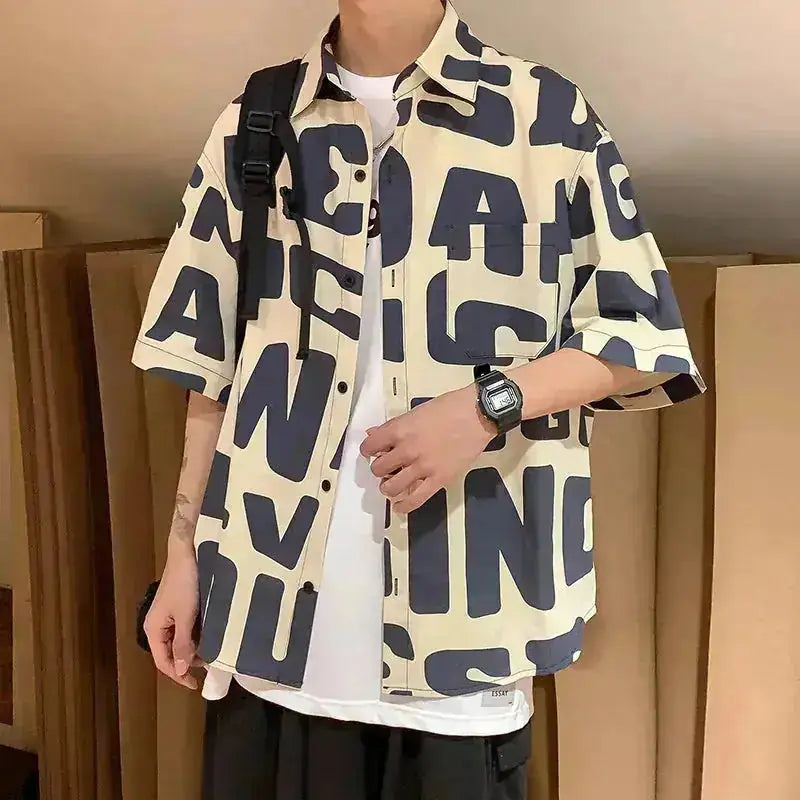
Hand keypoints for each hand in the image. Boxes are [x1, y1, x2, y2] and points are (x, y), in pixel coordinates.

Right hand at [143, 542, 201, 689]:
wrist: (188, 552)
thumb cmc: (185, 584)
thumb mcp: (185, 616)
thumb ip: (182, 644)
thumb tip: (179, 670)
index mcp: (153, 629)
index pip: (163, 662)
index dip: (178, 675)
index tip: (196, 685)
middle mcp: (158, 624)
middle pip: (170, 653)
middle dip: (187, 663)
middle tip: (209, 668)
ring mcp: (169, 616)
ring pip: (180, 641)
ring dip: (194, 650)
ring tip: (212, 654)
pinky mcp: (180, 607)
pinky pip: (186, 629)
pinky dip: (197, 636)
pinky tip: (210, 637)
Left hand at [360, 385, 495, 513]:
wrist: (477, 415)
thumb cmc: (449, 408)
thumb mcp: (416, 412)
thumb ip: (394, 426)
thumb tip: (374, 434)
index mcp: (399, 430)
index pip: (370, 446)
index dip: (368, 451)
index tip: (372, 452)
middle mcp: (407, 450)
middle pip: (378, 468)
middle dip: (380, 468)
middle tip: (388, 466)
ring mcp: (422, 467)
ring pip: (391, 487)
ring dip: (388, 486)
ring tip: (393, 483)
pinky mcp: (438, 480)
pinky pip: (415, 500)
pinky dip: (403, 506)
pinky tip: (399, 506)